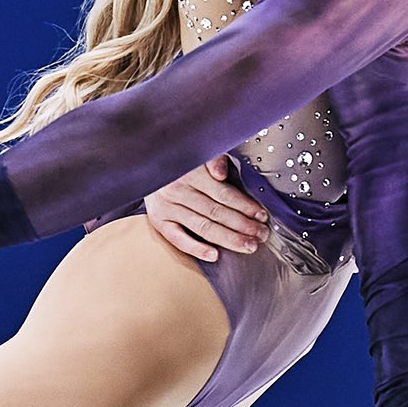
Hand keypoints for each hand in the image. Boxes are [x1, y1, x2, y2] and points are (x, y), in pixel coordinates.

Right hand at [142, 157, 269, 262]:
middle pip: (216, 212)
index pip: (223, 193)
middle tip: (261, 234)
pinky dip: (196, 248)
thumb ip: (213, 159)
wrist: (145, 162)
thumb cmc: (179, 159)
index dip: (245, 205)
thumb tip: (222, 173)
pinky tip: (214, 255)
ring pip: (202, 227)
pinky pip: (178, 238)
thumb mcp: (197, 151)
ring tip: (248, 246)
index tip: (262, 215)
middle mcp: (176, 191)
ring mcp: (167, 207)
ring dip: (228, 239)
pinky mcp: (159, 220)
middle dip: (242, 225)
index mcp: (189, 172)